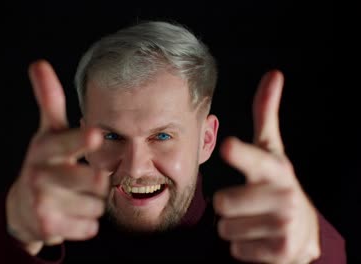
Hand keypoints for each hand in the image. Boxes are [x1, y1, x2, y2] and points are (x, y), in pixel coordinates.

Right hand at [5, 60, 108, 254]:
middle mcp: (41, 173)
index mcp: (46, 148)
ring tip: (74, 197)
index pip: (67, 142)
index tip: (95, 134)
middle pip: (94, 180)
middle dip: (100, 183)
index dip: (81, 139)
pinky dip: (87, 223)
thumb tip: (38, 63)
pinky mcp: (47, 227)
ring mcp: (42, 201)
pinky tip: (71, 214)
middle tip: (88, 179)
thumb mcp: (48, 133)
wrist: (24, 207)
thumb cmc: (45, 163)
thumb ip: (49, 101)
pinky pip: (90, 227)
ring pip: (97, 205)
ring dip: (93, 203)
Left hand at [214, 70, 320, 262]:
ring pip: (225, 228)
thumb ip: (266, 114)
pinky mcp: (281, 251)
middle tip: (247, 205)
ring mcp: (285, 225)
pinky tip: (260, 239)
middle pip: (222, 202)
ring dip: (234, 228)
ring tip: (254, 221)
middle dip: (227, 207)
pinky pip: (235, 249)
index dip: (240, 154)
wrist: (302, 230)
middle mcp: (283, 194)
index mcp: (274, 168)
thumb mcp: (271, 150)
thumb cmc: (276, 183)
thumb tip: (273, 74)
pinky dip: (242, 247)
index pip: (254, 159)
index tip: (227, 147)